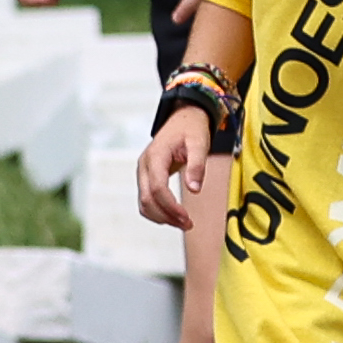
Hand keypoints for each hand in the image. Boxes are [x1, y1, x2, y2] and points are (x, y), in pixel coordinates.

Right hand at [134, 106, 207, 227]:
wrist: (183, 118)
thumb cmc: (191, 129)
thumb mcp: (199, 143)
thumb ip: (197, 165)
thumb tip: (194, 190)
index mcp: (155, 156)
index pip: (157, 188)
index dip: (171, 206)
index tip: (187, 218)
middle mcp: (144, 165)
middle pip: (147, 199)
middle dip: (167, 216)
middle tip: (188, 225)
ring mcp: (143, 172)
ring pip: (144, 203)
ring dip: (161, 217)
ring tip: (183, 223)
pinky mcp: (147, 177)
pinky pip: (146, 199)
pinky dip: (157, 211)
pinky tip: (173, 215)